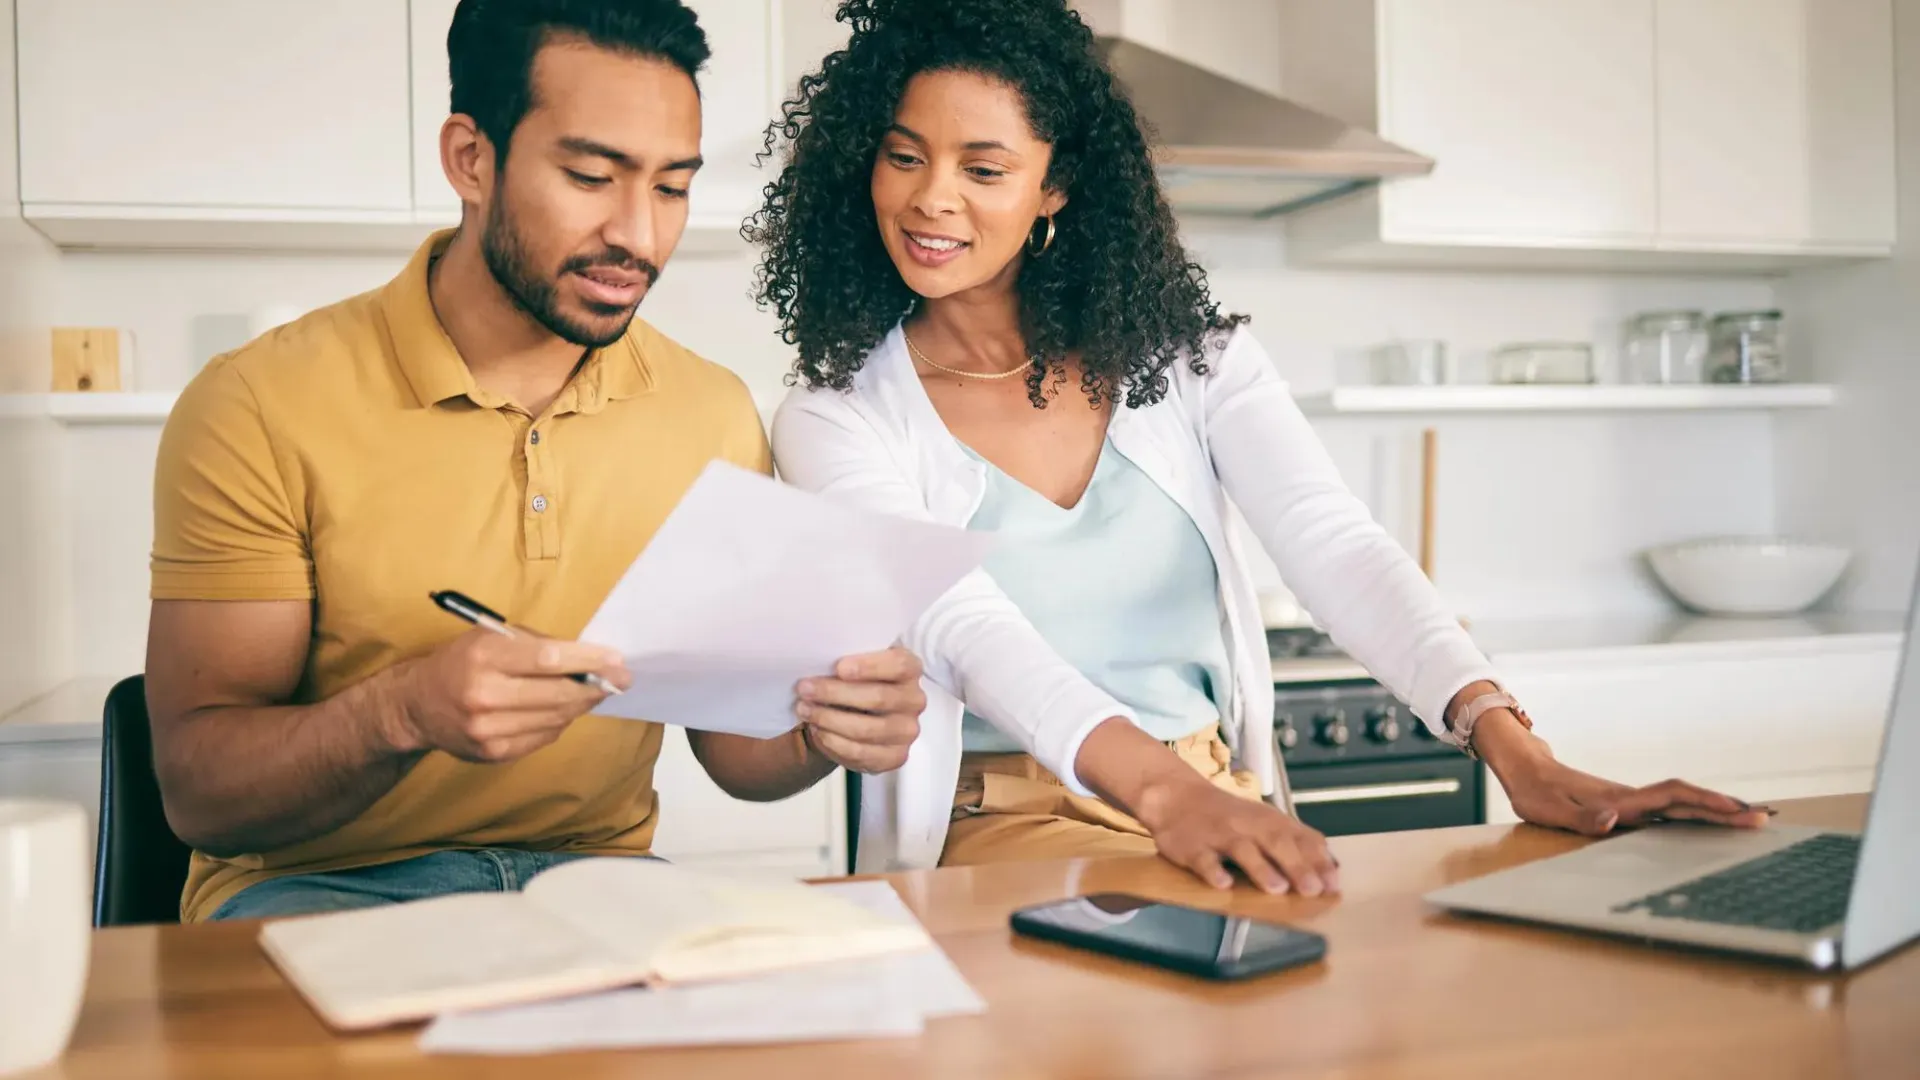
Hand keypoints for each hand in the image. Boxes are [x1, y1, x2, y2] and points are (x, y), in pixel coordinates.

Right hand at [389, 628, 631, 762]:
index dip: (588, 660)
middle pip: (558, 694)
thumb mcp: (490, 636)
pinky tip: (564, 709)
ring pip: (555, 719)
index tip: (617, 659)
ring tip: (595, 691)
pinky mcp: (494, 753)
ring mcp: (488, 730)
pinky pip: (543, 737)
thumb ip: (536, 644)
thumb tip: (588, 657)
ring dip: (581, 704)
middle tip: (622, 678)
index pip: (549, 659)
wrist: (417, 705)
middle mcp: (485, 695)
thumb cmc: (462, 662)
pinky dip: (560, 722)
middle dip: (596, 685)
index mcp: (484, 657)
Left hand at [794, 647, 924, 773]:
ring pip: (866, 729)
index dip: (869, 666)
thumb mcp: (855, 664)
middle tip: (805, 689)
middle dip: (836, 693)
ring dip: (829, 719)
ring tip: (805, 710)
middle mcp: (915, 700)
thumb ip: (848, 662)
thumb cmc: (855, 683)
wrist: (855, 717)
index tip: (838, 667)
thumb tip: (819, 663)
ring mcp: (907, 731)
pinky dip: (834, 742)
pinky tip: (818, 730)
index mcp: (910, 670)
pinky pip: (861, 752)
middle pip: (879, 697)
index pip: (899, 665)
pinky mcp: (895, 757)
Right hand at [1137, 777, 1339, 896]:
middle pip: (1276, 843)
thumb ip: (1296, 842)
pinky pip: (1203, 859)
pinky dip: (1213, 871)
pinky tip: (1222, 884)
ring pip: (1242, 849)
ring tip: (1277, 889)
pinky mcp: (1192, 846)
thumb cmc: (1229, 816)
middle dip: (1297, 866)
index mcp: (1270, 821)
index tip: (1334, 886)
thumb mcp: (1264, 821)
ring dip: (1260, 868)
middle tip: (1313, 890)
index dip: (1318, 861)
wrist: (1177, 796)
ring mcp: (1219, 835)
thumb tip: (1334, 868)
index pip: (1300, 838)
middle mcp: (1248, 825)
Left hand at [1472, 711, 1770, 833]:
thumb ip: (1582, 817)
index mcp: (1621, 800)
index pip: (1671, 797)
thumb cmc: (1535, 792)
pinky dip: (1694, 815)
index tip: (1735, 809)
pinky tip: (1708, 824)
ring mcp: (1632, 802)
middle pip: (1686, 800)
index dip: (1703, 802)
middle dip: (1723, 809)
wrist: (1526, 769)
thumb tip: (1615, 820)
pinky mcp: (1628, 807)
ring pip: (1681, 804)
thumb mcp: (1550, 810)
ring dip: (1714, 811)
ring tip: (1749, 819)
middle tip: (1763, 819)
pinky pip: (1669, 810)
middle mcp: (1632, 798)